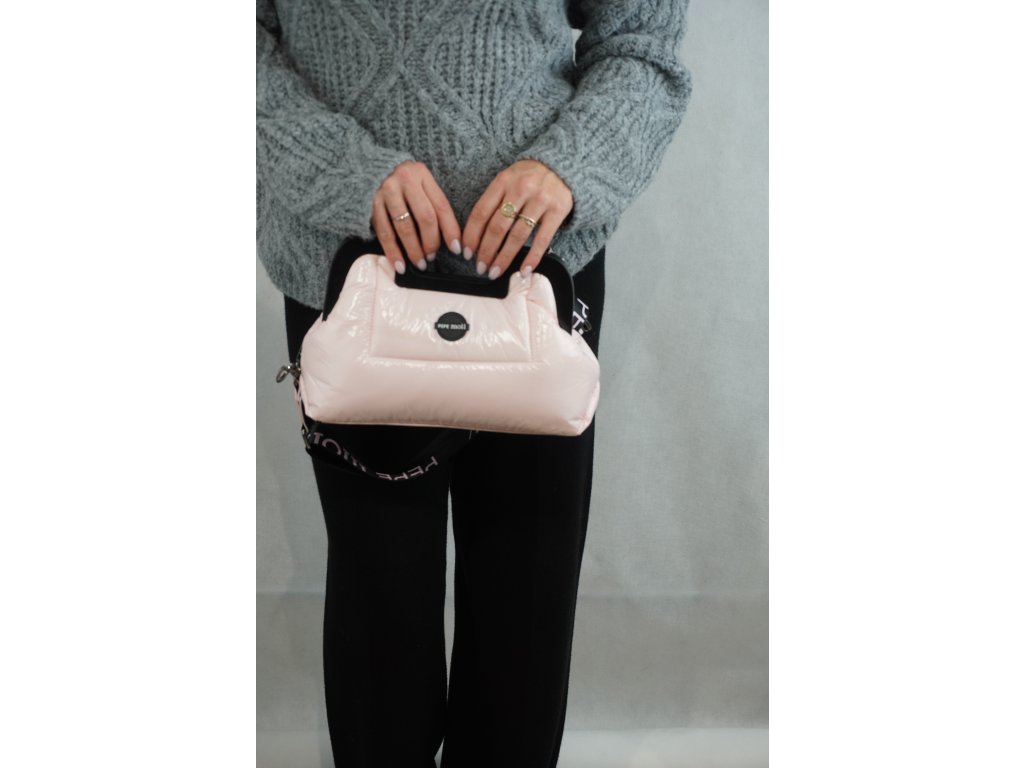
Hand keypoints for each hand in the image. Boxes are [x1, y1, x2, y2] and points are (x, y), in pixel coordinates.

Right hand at [371, 161, 463, 273]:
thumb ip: (433, 204)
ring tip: (420, 262)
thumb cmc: (403, 183)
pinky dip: (393, 252)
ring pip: (404, 227)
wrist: (372, 169)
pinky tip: (400, 264)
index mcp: (422, 174)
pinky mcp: (372, 203)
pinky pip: (384, 233)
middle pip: (425, 217)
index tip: (456, 248)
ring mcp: (387, 191)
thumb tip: (450, 239)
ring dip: (413, 249)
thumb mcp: (421, 185)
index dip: (450, 230)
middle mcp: (405, 180)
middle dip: (431, 241)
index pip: (441, 206)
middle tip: (432, 256)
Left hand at [461, 159, 573, 279]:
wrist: (563, 165)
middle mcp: (521, 189)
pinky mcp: (558, 211)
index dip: (472, 235)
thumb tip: (476, 234)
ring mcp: (540, 200)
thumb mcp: (508, 179)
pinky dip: (532, 257)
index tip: (466, 252)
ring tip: (496, 271)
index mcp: (503, 180)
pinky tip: (524, 270)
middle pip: (497, 227)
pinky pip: (542, 239)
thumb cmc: (530, 177)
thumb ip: (494, 199)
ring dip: (504, 257)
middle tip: (480, 267)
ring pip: (517, 235)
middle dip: (486, 251)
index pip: (481, 212)